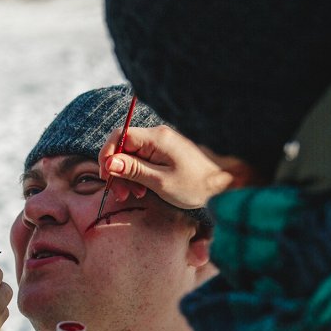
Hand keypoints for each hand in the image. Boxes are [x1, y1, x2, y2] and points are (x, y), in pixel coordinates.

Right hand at [98, 125, 232, 208]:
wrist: (225, 188)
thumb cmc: (196, 185)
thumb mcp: (160, 181)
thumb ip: (133, 170)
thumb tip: (109, 162)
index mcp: (157, 138)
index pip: (120, 136)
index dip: (108, 154)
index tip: (106, 176)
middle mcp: (158, 136)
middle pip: (124, 147)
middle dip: (117, 170)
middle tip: (118, 193)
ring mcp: (162, 144)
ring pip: (131, 156)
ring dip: (126, 175)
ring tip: (131, 195)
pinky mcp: (165, 154)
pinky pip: (143, 160)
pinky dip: (137, 175)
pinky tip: (141, 190)